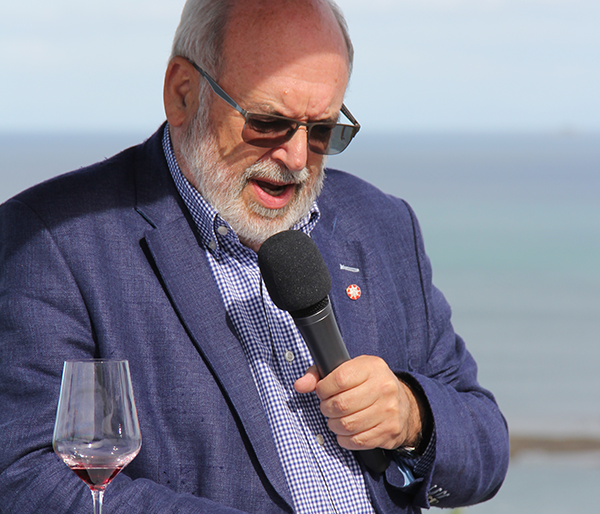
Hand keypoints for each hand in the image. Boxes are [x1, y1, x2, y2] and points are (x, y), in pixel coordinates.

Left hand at [294, 355, 422, 450]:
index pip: (339, 379)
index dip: (323, 389)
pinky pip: (357, 441)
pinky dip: (345, 439)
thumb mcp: (349, 370)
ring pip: (347, 425)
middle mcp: (384, 387)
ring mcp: (389, 411)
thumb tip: (300, 385)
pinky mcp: (389, 431)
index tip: (322, 392)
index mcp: (372, 367)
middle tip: (327, 407)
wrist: (404, 404)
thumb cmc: (369, 384)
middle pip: (341, 404)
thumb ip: (320, 374)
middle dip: (327, 408)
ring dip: (334, 425)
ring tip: (335, 419)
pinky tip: (346, 431)